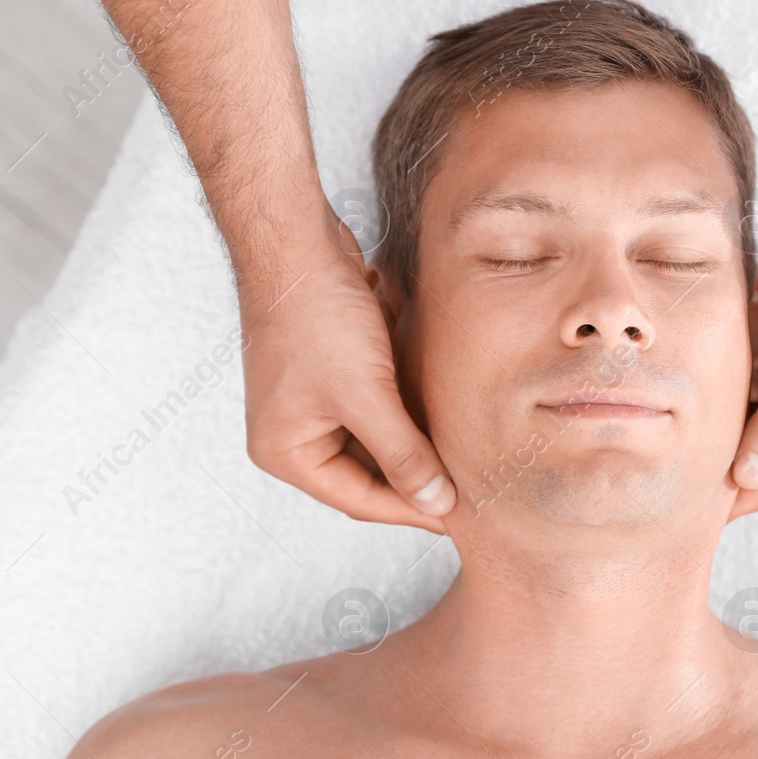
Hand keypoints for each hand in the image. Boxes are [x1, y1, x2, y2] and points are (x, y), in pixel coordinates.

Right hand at [238, 203, 455, 533]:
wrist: (297, 241)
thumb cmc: (315, 317)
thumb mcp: (365, 396)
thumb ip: (402, 454)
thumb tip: (436, 502)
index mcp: (285, 453)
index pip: (358, 500)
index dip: (412, 509)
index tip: (461, 516)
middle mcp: (293, 434)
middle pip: (367, 476)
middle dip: (417, 479)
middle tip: (472, 490)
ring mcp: (311, 403)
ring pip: (376, 442)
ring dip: (416, 445)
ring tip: (466, 458)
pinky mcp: (332, 373)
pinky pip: (376, 408)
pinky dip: (407, 413)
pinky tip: (446, 417)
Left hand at [727, 177, 757, 520]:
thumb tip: (749, 478)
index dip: (744, 497)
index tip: (695, 511)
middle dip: (728, 448)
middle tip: (673, 463)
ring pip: (753, 405)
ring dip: (728, 398)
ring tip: (693, 400)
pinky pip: (750, 365)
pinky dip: (735, 359)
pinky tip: (718, 348)